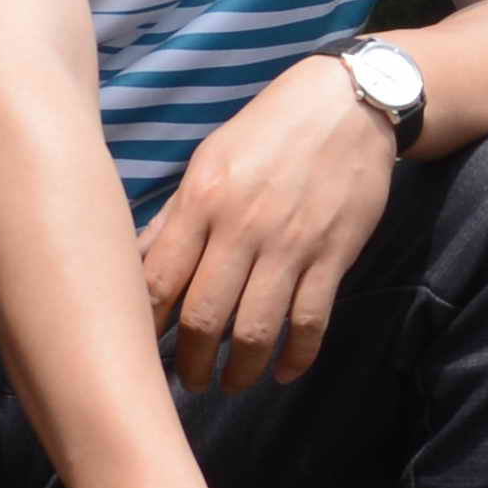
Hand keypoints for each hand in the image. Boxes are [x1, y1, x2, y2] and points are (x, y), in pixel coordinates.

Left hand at [131, 57, 399, 391]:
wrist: (349, 103)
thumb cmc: (268, 129)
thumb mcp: (210, 159)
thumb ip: (176, 216)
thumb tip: (138, 264)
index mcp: (203, 199)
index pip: (160, 280)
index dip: (145, 326)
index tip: (140, 348)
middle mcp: (243, 226)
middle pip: (204, 316)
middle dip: (190, 363)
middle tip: (186, 382)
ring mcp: (291, 245)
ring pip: (256, 330)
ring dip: (239, 372)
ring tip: (228, 385)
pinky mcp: (334, 255)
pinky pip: (311, 322)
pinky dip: (296, 357)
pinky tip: (281, 373)